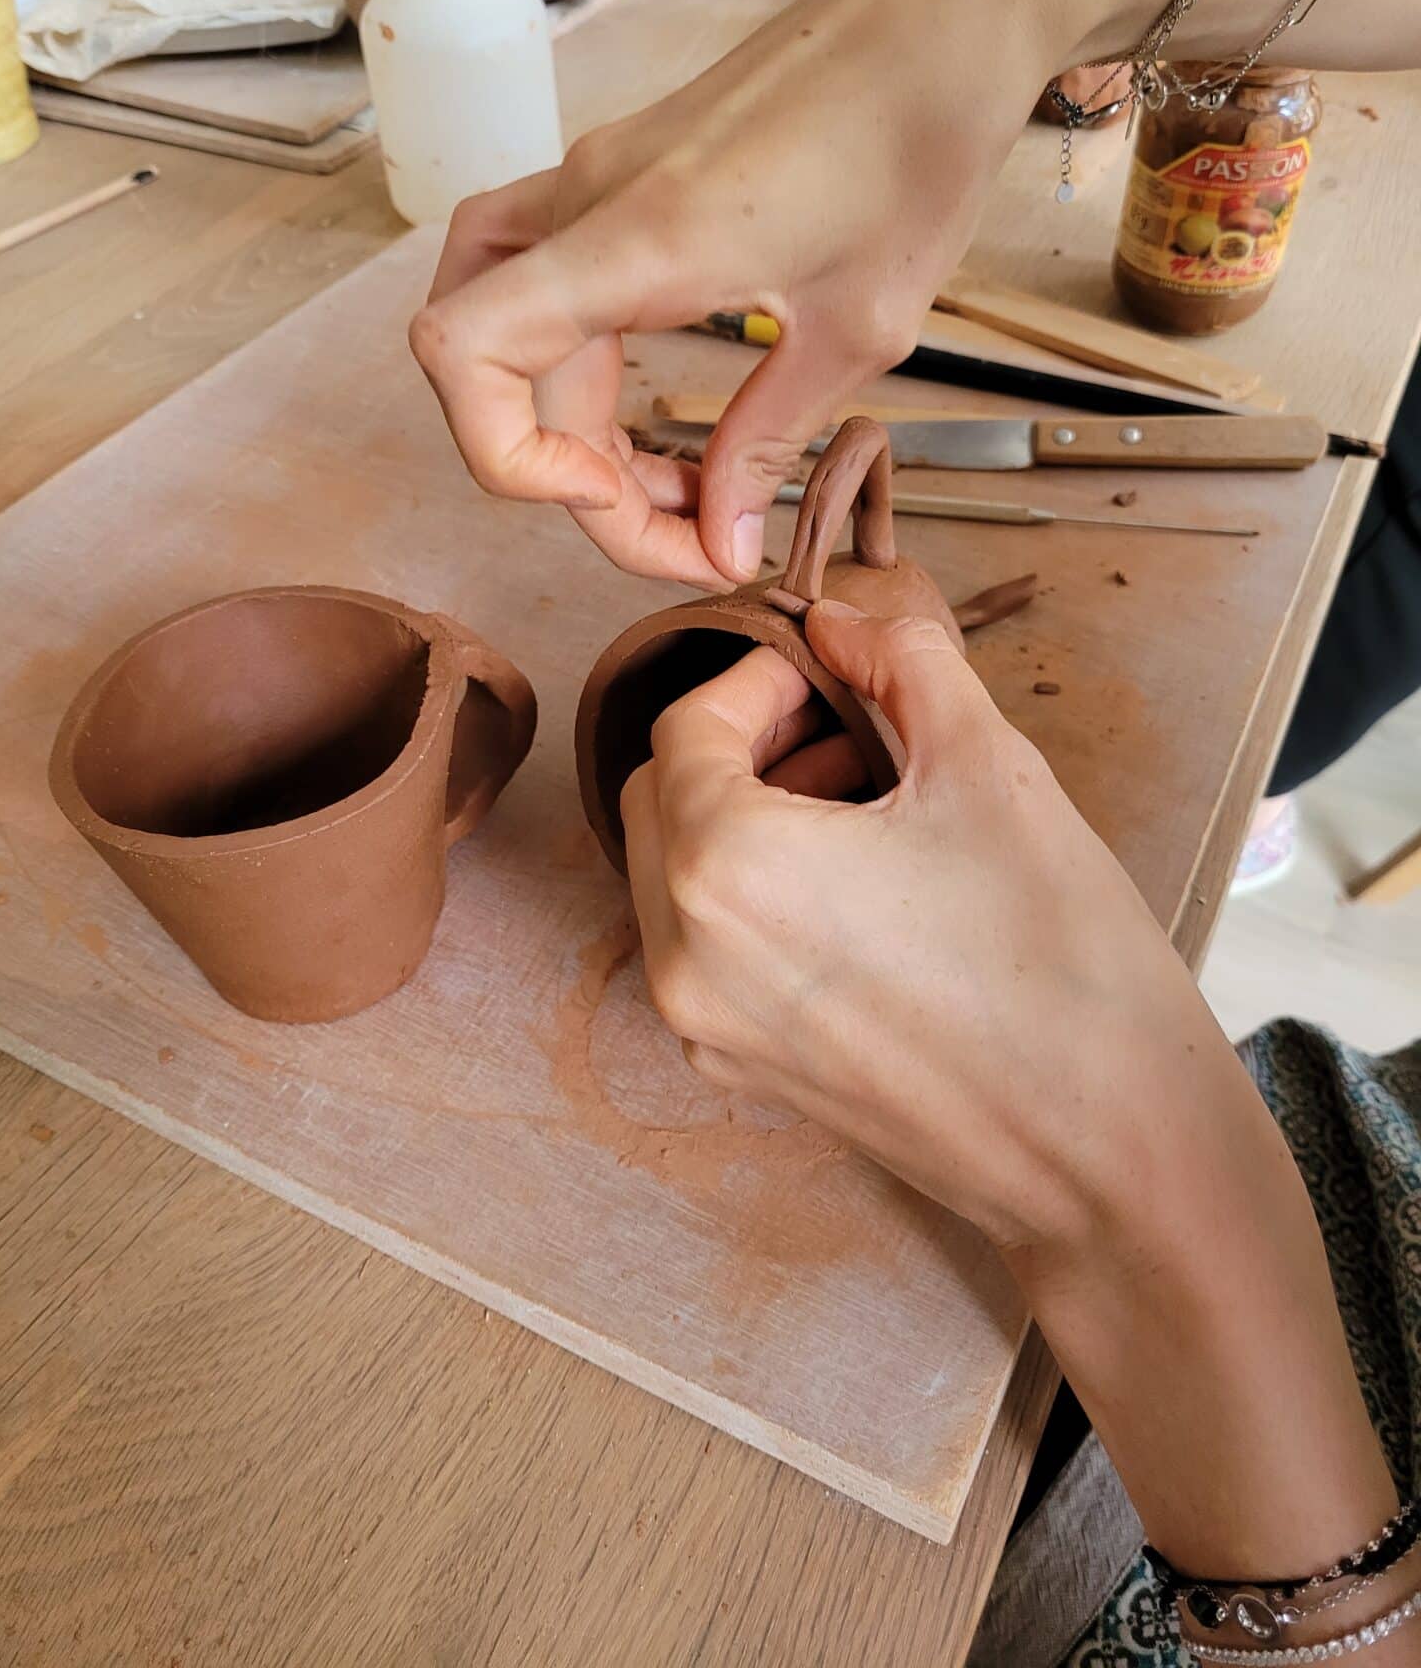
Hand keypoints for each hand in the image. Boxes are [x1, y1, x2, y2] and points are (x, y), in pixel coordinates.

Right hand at [409, 0, 1067, 589]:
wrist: (945, 12)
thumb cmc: (919, 149)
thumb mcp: (859, 329)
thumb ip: (766, 440)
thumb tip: (719, 545)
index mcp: (637, 235)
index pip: (462, 349)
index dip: (505, 457)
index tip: (609, 497)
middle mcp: (587, 200)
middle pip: (487, 364)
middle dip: (573, 481)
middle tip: (690, 536)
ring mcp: (595, 181)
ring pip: (505, 327)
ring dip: (571, 430)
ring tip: (679, 487)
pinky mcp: (621, 178)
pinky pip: (550, 289)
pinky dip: (586, 373)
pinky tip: (668, 418)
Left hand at [618, 601, 1227, 1253]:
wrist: (1115, 1151)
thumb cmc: (1062, 958)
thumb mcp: (987, 765)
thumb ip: (901, 662)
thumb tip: (845, 624)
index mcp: (726, 869)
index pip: (683, 731)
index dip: (755, 681)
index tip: (828, 672)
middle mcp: (686, 958)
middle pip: (660, 802)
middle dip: (738, 746)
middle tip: (841, 726)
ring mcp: (708, 1030)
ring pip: (676, 880)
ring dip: (744, 816)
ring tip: (862, 798)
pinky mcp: (746, 1074)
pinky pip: (708, 952)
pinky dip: (752, 894)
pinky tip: (859, 883)